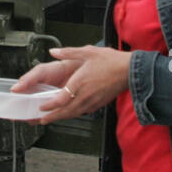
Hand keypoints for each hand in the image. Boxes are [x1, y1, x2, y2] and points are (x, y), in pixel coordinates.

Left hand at [13, 46, 130, 124]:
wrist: (129, 71)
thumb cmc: (111, 61)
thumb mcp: (88, 52)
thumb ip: (68, 52)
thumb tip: (53, 51)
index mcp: (80, 82)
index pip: (61, 99)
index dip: (50, 105)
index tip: (42, 107)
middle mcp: (85, 94)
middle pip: (66, 111)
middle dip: (52, 116)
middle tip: (42, 120)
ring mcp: (93, 101)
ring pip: (74, 113)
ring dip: (62, 117)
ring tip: (52, 119)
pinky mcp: (99, 103)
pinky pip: (83, 112)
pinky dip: (74, 114)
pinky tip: (70, 113)